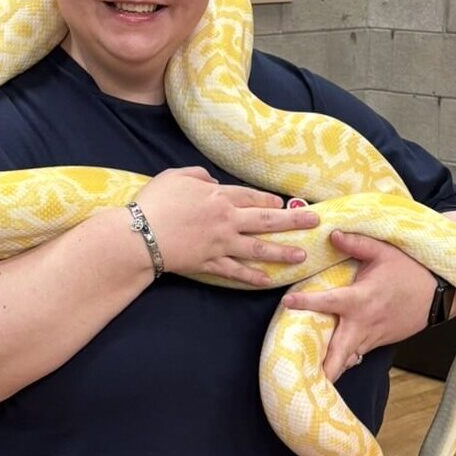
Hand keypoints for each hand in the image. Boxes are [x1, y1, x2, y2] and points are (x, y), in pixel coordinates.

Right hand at [135, 167, 316, 286]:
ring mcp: (220, 245)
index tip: (285, 204)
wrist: (140, 236)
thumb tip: (213, 180)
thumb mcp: (176, 176)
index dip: (271, 201)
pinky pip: (235, 271)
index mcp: (219, 196)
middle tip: (314, 223)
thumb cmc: (155, 203)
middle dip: (293, 221)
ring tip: (301, 256)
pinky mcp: (209, 264)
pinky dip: (251, 277)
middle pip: (266, 220)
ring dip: (281, 253)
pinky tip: (267, 280)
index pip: (252, 197)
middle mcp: (227, 220)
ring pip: (258, 249)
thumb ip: (198, 175)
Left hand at [281, 228, 435, 381]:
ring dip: (330, 370)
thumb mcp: (385, 251)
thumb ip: (357, 243)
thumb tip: (332, 233)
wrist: (438, 293)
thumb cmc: (410, 270)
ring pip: (346, 359)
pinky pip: (355, 355)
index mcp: (361, 298)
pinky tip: (325, 369)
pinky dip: (342, 362)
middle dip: (325, 369)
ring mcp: (370, 337)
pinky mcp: (376, 343)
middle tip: (304, 382)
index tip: (287, 302)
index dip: (308, 302)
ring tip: (307, 384)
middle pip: (340, 353)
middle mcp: (363, 323)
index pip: (330, 301)